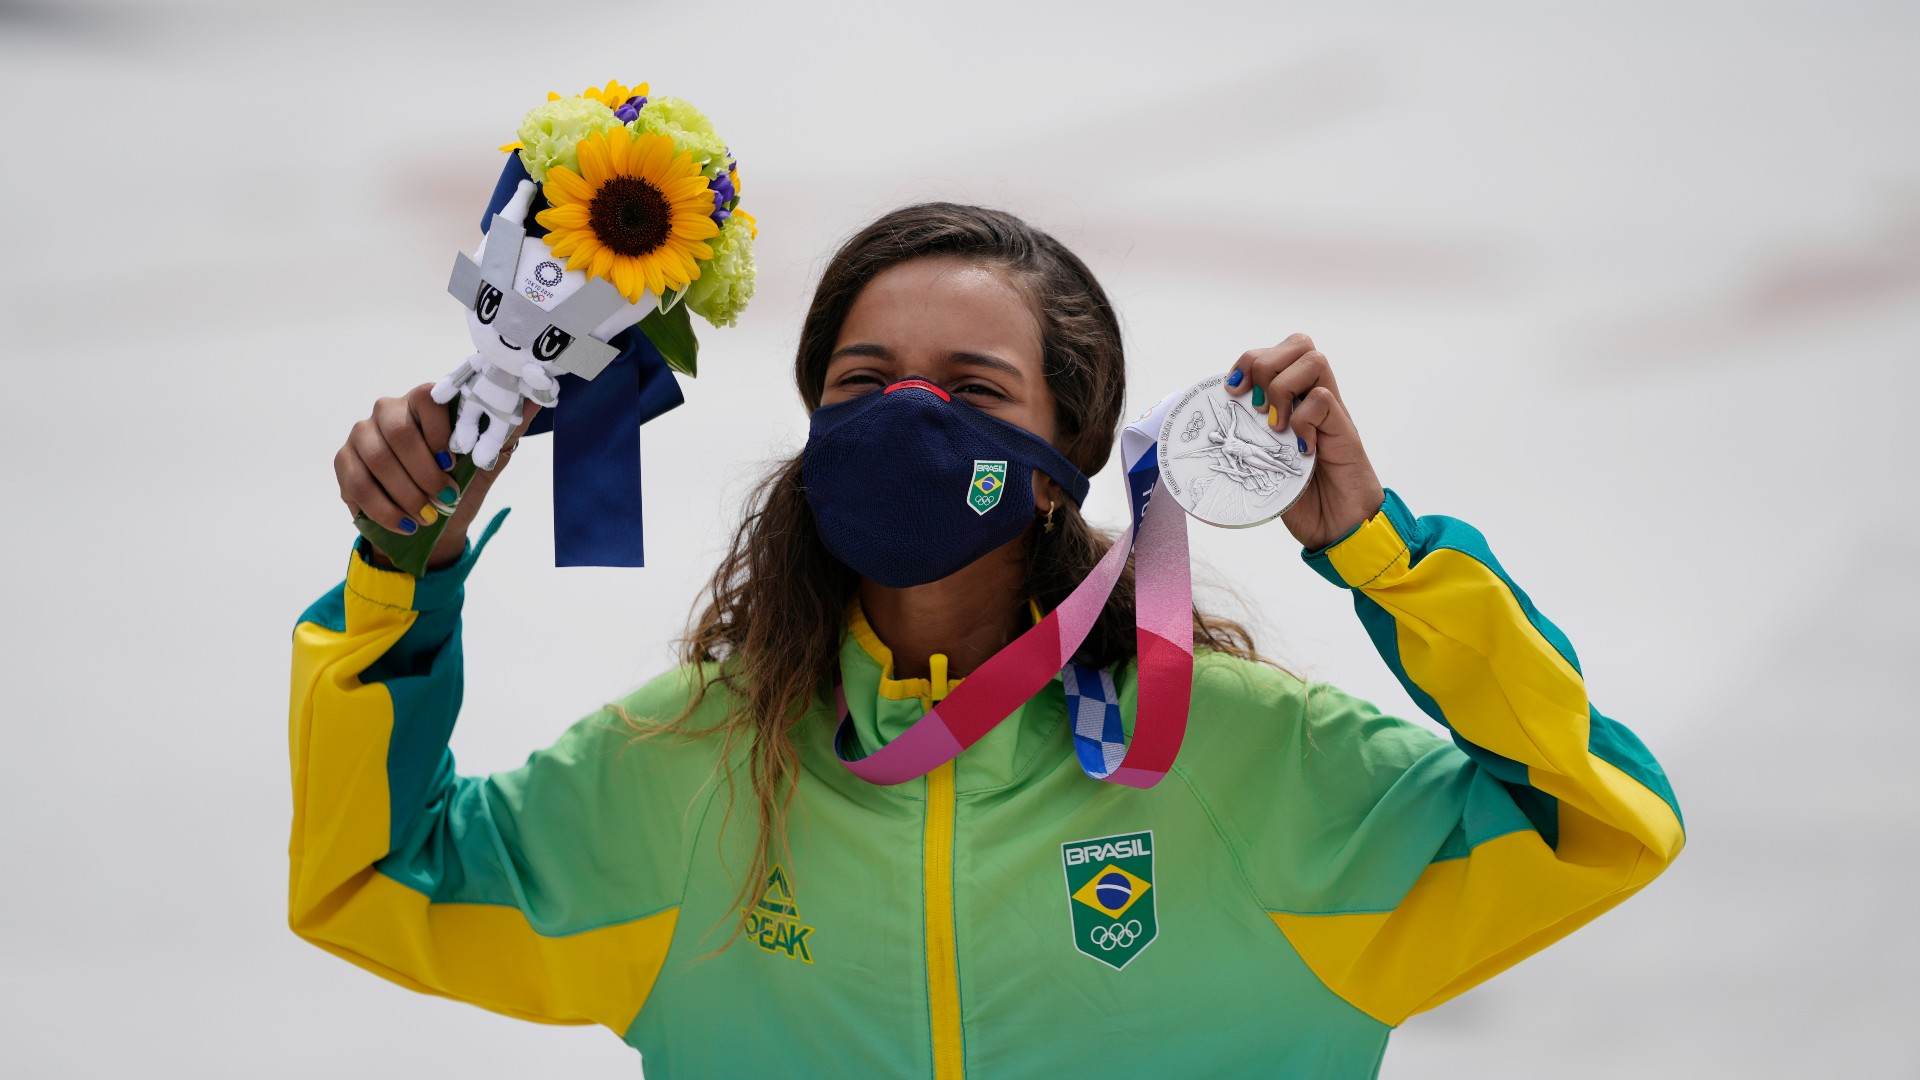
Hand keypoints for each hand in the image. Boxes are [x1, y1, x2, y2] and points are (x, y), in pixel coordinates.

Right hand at [334, 383, 539, 569]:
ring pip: (376, 459)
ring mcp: (362, 435)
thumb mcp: (486, 461)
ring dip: (405, 494)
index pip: (426, 398)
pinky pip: (356, 483)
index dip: (440, 430)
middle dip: (424, 472)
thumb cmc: (459, 483)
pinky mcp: (344, 462)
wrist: (431, 523)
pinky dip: (383, 509)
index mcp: (425, 403)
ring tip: (426, 517)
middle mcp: (389, 411)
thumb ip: (505, 431)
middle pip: (398, 431)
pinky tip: (405, 524)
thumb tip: (538, 399)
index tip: (455, 461)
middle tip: (444, 499)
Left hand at [1223, 333, 1385, 551]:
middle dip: (1265, 364)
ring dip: (1282, 388)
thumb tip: (1208, 437)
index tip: (1231, 389)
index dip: (1250, 360)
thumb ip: (1248, 445)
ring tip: (1274, 424)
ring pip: (1313, 360)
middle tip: (1254, 404)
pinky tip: (1298, 446)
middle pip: (1298, 343)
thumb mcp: (1263, 469)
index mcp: (1294, 402)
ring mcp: (1332, 414)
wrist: (1340, 529)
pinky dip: (1302, 418)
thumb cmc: (1304, 501)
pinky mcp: (1345, 432)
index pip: (1277, 353)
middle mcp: (1314, 400)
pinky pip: (1323, 399)